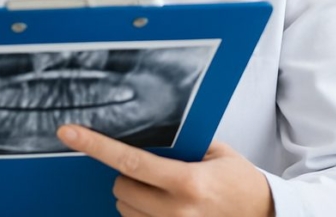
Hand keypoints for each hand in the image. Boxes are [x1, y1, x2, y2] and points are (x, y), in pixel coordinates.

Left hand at [58, 125, 274, 216]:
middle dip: (125, 175)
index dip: (95, 145)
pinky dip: (141, 214)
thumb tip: (139, 128)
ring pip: (125, 209)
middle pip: (121, 187)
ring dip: (133, 197)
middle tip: (148, 171)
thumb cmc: (239, 181)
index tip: (68, 133)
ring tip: (161, 191)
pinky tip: (159, 206)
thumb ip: (178, 144)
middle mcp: (179, 211)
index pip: (129, 161)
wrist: (268, 215)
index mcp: (188, 182)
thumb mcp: (213, 151)